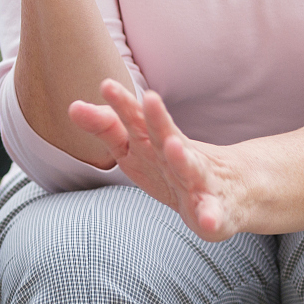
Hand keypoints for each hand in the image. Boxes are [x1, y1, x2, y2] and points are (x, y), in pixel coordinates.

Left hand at [70, 79, 243, 240]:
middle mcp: (179, 156)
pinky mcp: (214, 210)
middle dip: (157, 118)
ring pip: (191, 169)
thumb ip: (108, 128)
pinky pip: (212, 213)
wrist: (231, 189)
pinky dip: (211, 215)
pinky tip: (207, 219)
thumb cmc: (172, 166)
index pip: (137, 119)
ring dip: (182, 158)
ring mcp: (199, 182)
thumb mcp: (138, 146)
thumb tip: (73, 107)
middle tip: (149, 98)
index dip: (122, 104)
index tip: (106, 85)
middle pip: (165, 135)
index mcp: (156, 142)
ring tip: (172, 146)